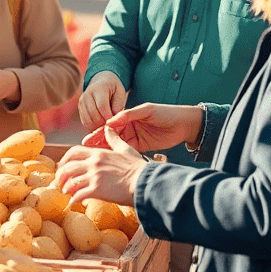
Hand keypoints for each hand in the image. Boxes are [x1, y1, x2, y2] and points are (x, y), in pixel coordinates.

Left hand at [54, 127, 147, 206]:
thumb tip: (108, 128)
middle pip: (68, 167)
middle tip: (60, 182)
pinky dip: (73, 199)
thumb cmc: (139, 168)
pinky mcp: (97, 190)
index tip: (62, 166)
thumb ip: (114, 139)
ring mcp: (94, 176)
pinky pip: (78, 195)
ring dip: (65, 188)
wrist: (146, 182)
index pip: (74, 152)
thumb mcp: (126, 149)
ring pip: (70, 181)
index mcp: (99, 153)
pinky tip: (72, 203)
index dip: (64, 159)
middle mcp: (93, 163)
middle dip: (61, 175)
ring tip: (66, 193)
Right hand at [78, 71, 127, 129]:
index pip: (102, 106)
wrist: (101, 81)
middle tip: (112, 127)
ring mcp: (82, 102)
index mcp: (99, 88)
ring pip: (88, 120)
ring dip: (98, 127)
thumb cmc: (113, 88)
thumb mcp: (120, 93)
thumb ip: (118, 105)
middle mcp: (87, 94)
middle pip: (93, 114)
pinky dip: (93, 127)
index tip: (115, 123)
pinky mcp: (80, 108)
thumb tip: (113, 120)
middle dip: (103, 123)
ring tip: (106, 127)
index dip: (108, 117)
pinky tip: (100, 126)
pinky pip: (85, 122)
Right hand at [80, 103, 203, 152]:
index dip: (98, 131)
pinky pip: (126, 151)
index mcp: (128, 116)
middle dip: (97, 142)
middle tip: (85, 151)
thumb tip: (110, 121)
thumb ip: (129, 114)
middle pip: (109, 136)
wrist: (185, 124)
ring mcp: (134, 137)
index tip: (87, 139)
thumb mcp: (147, 110)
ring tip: (92, 158)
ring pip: (116, 145)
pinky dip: (117, 155)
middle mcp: (129, 127)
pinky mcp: (141, 147)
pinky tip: (108, 161)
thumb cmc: (166, 112)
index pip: (110, 124)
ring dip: (104, 150)